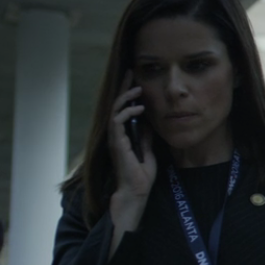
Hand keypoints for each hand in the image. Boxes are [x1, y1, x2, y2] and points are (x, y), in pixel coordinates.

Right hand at [109, 71, 156, 199]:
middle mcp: (116, 134)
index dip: (128, 95)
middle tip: (131, 73)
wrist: (136, 191)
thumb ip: (146, 137)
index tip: (136, 81)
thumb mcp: (148, 151)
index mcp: (123, 135)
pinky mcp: (116, 142)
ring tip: (138, 89)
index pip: (123, 109)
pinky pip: (117, 121)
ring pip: (115, 110)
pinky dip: (127, 112)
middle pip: (116, 105)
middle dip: (124, 88)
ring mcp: (115, 137)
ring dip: (126, 97)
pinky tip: (140, 108)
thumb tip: (149, 123)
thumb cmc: (141, 175)